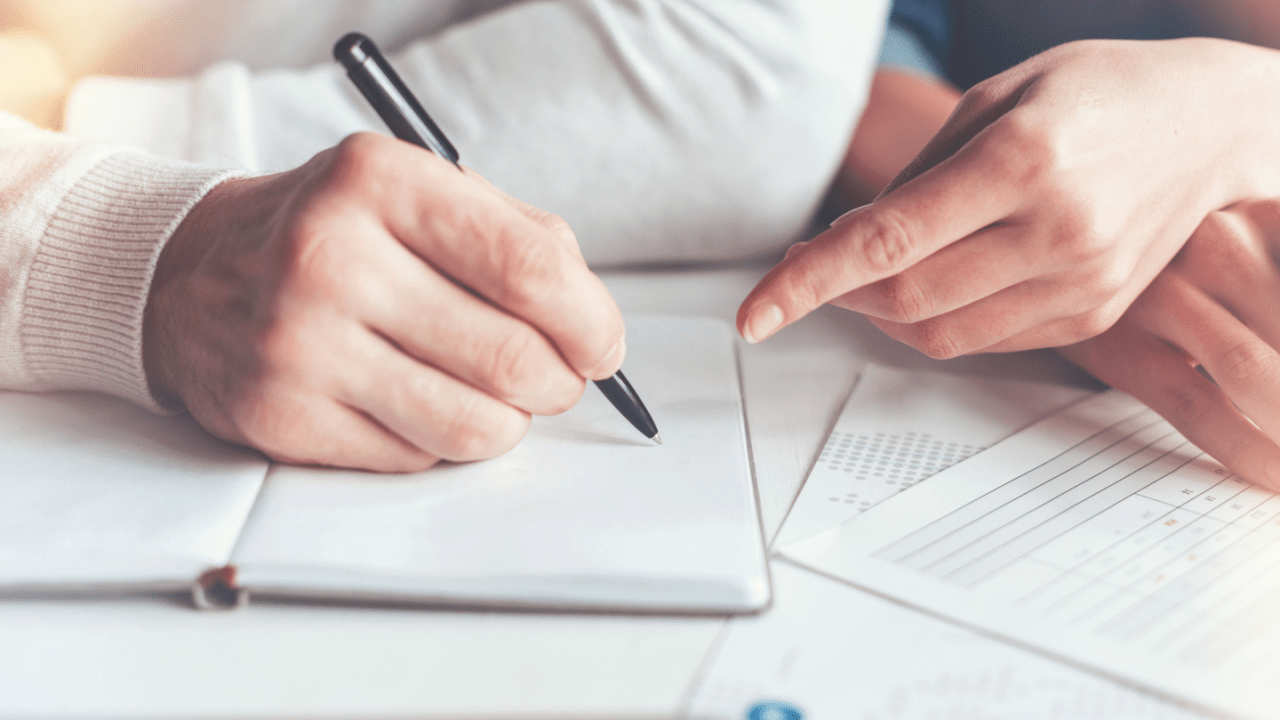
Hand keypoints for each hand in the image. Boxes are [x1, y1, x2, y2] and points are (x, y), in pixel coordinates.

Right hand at [144, 132, 624, 471]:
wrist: (193, 273)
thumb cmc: (337, 232)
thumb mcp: (421, 191)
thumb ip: (520, 241)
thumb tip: (594, 329)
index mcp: (380, 182)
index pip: (530, 269)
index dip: (591, 322)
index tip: (602, 346)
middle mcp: (331, 259)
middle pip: (512, 359)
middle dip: (560, 382)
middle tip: (555, 377)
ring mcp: (300, 345)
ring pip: (475, 426)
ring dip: (509, 420)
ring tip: (493, 393)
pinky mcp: (283, 417)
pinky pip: (419, 457)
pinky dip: (441, 438)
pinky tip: (414, 400)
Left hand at [738, 38, 1279, 355]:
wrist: (1213, 126)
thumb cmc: (1099, 92)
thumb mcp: (997, 98)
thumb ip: (918, 174)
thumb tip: (849, 240)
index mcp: (1022, 162)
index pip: (884, 243)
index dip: (805, 283)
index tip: (753, 314)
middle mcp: (1055, 233)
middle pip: (902, 299)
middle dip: (835, 292)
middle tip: (805, 265)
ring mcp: (1080, 284)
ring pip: (938, 333)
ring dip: (879, 312)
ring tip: (863, 273)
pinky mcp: (1092, 315)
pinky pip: (984, 339)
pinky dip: (934, 320)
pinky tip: (929, 281)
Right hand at [1060, 198, 1279, 491]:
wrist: (1049, 235)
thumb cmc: (1167, 242)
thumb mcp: (1245, 230)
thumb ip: (1272, 269)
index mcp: (1264, 208)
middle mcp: (1216, 243)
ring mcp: (1163, 296)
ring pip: (1261, 378)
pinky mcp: (1120, 347)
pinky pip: (1201, 411)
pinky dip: (1255, 456)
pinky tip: (1279, 481)